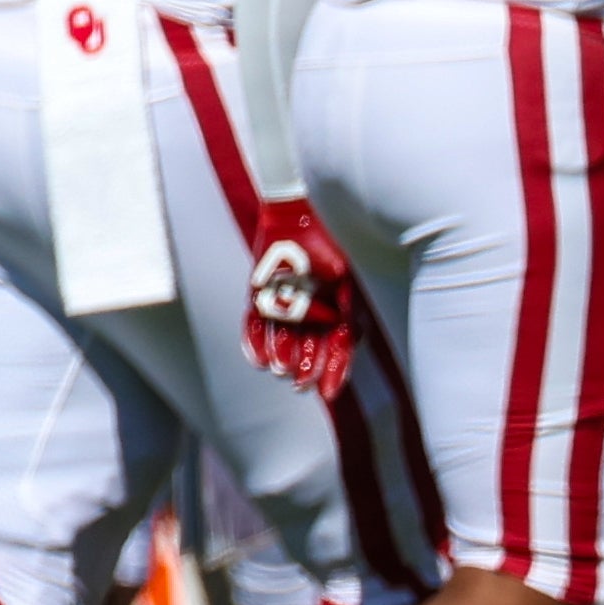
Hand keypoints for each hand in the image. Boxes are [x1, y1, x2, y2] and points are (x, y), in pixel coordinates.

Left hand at [242, 194, 359, 401]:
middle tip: (300, 385)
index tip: (327, 392)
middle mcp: (312, 312)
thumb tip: (348, 333)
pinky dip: (255, 342)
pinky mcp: (259, 296)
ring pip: (284, 340)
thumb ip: (345, 302)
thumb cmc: (328, 241)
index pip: (339, 348)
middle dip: (306, 367)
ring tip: (279, 370)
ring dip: (282, 356)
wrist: (296, 213)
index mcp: (339, 309)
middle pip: (311, 348)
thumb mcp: (343, 273)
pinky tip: (256, 360)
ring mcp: (285, 305)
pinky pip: (255, 325)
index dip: (334, 371)